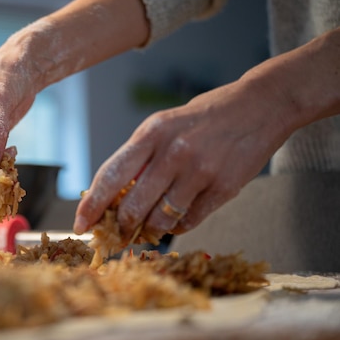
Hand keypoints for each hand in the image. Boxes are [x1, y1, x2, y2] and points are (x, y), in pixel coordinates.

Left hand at [74, 78, 292, 241]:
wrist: (259, 106)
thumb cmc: (203, 118)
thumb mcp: (164, 126)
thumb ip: (141, 158)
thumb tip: (113, 198)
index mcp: (151, 133)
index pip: (110, 176)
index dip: (91, 205)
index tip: (80, 224)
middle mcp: (172, 152)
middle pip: (133, 206)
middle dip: (121, 226)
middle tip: (120, 233)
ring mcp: (199, 171)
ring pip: (160, 219)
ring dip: (150, 230)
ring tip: (150, 228)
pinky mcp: (223, 188)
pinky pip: (189, 221)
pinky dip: (177, 227)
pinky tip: (176, 220)